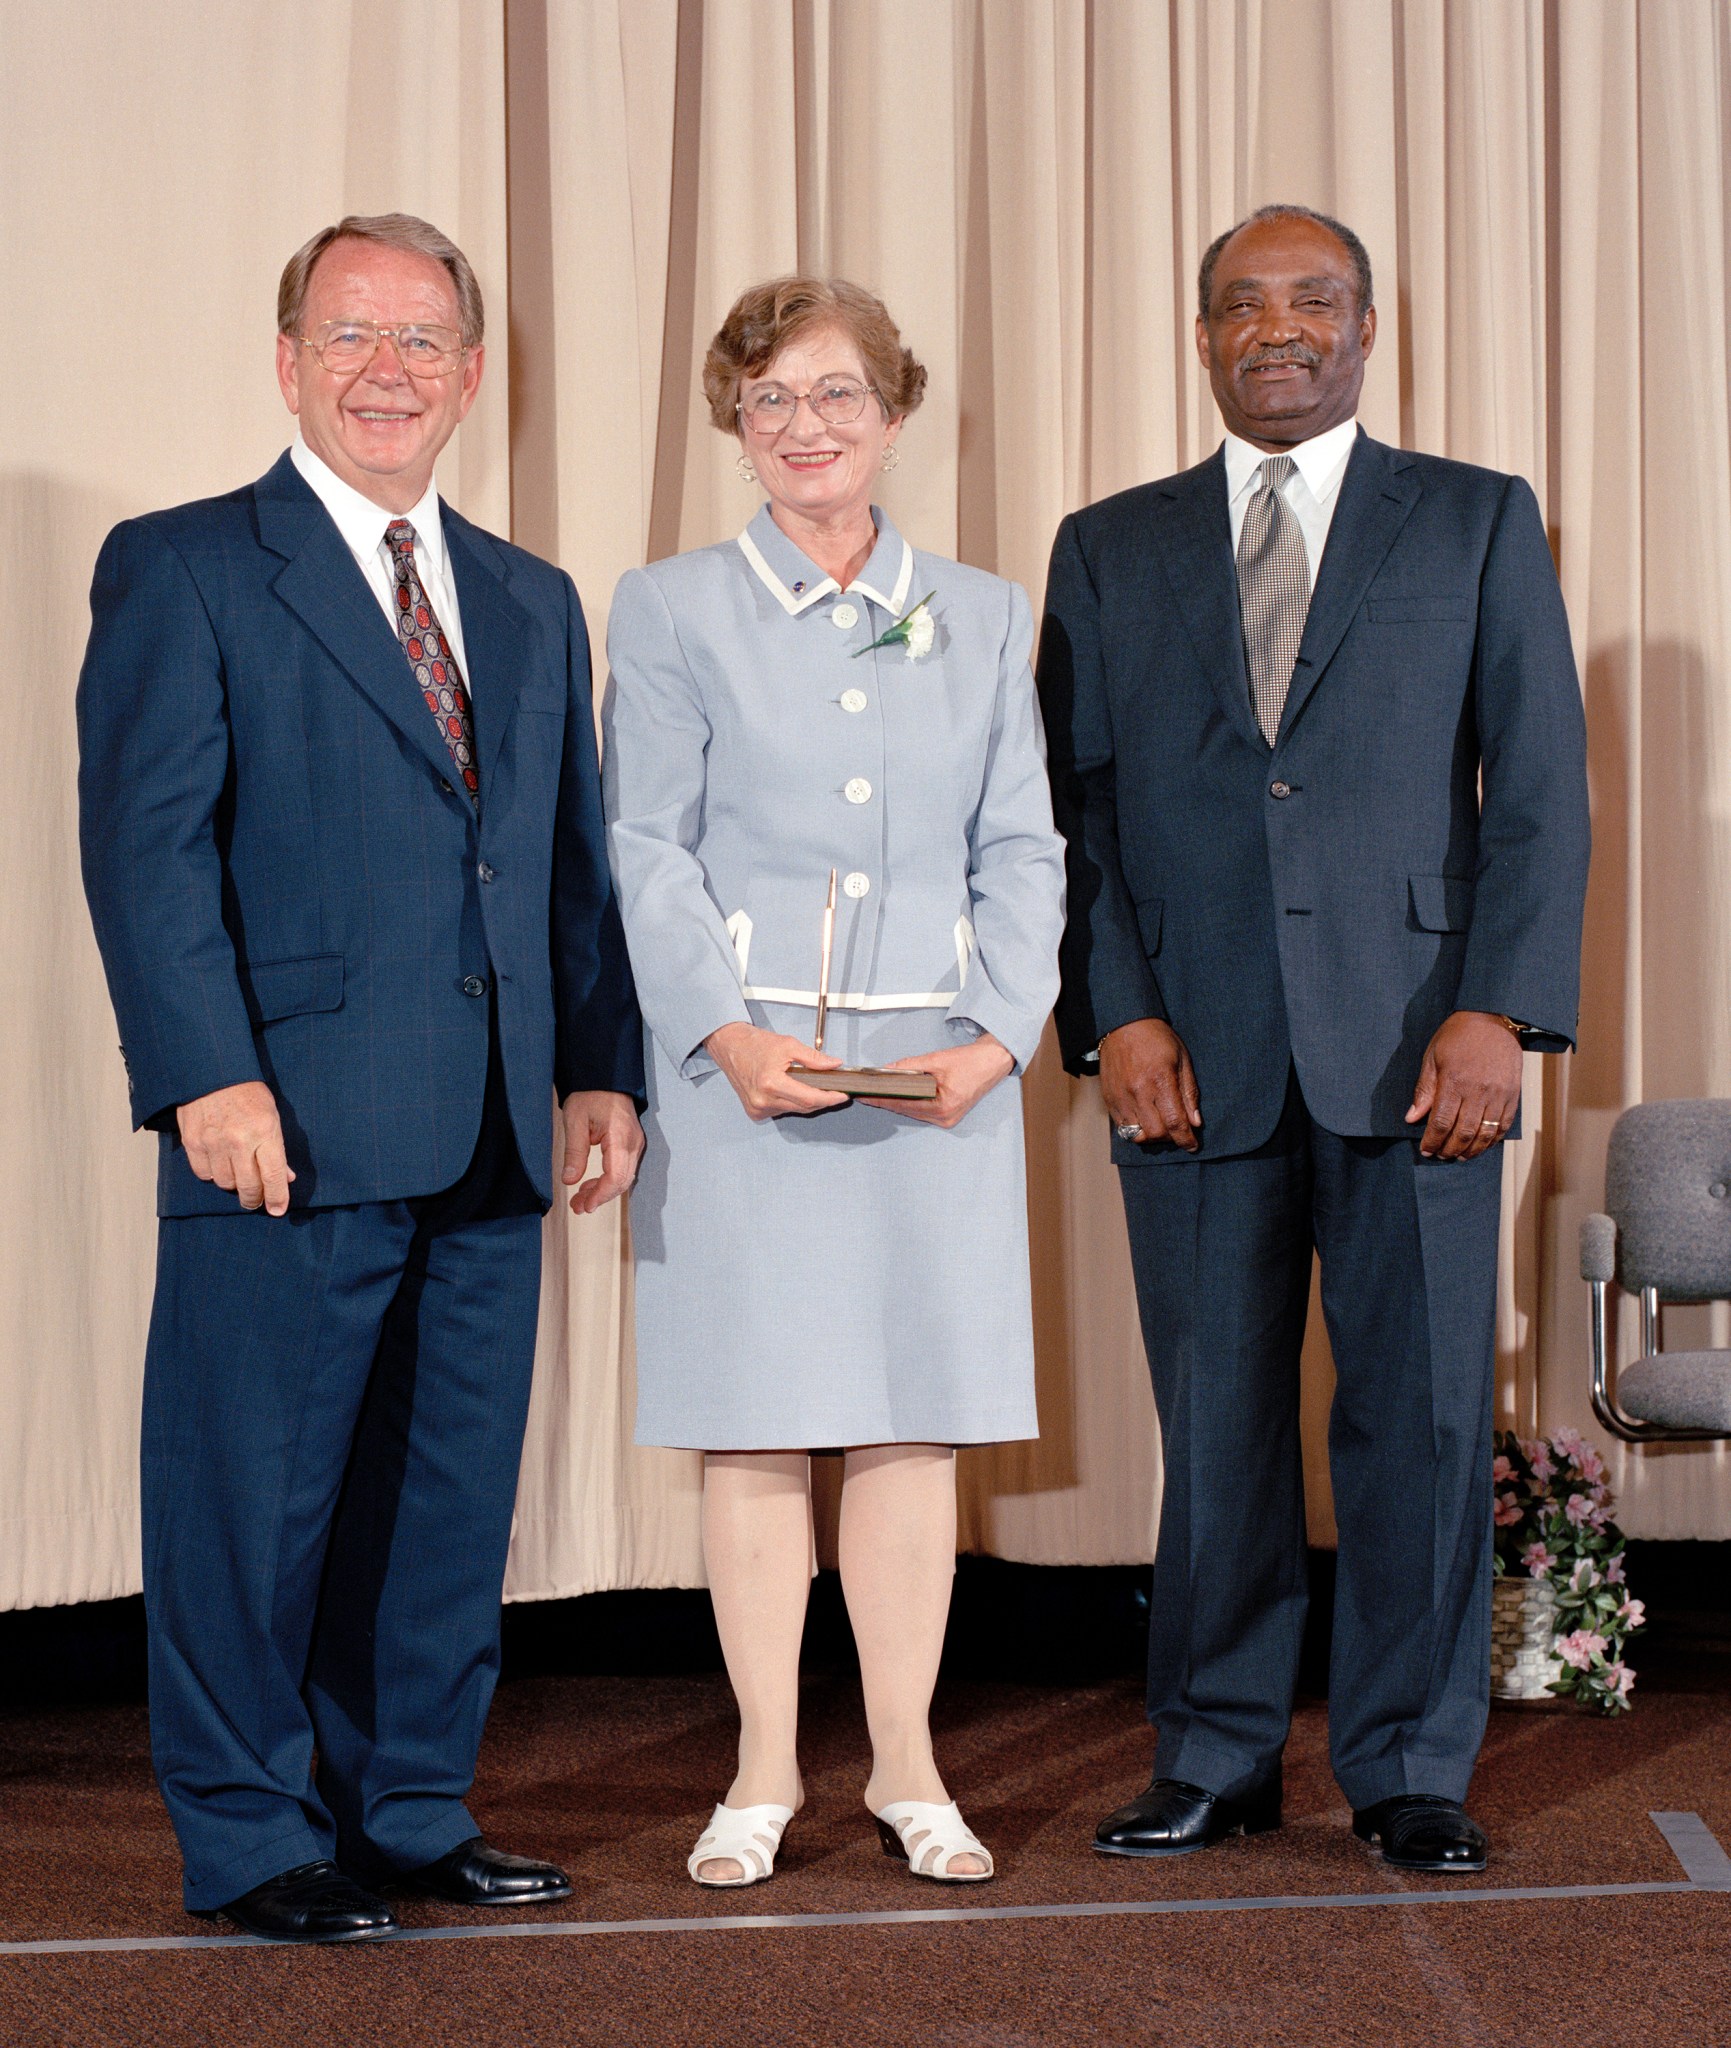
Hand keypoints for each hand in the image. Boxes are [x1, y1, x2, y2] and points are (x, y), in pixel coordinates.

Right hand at [176, 1081, 294, 1214]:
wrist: (212, 1071)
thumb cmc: (247, 1092)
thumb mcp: (272, 1115)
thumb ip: (278, 1148)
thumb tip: (286, 1177)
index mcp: (264, 1132)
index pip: (273, 1176)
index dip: (277, 1198)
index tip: (278, 1210)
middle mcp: (239, 1141)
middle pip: (248, 1187)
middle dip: (254, 1199)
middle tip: (256, 1200)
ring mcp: (213, 1143)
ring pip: (225, 1184)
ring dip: (234, 1184)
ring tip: (238, 1175)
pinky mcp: (193, 1143)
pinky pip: (204, 1174)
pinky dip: (213, 1174)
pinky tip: (219, 1164)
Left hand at [561, 1090, 645, 1212]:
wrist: (604, 1078)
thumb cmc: (590, 1094)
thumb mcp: (575, 1121)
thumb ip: (574, 1152)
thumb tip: (569, 1180)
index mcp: (620, 1136)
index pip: (616, 1175)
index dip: (601, 1194)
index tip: (585, 1205)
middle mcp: (633, 1143)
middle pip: (622, 1181)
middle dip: (600, 1197)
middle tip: (577, 1206)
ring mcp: (635, 1143)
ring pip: (623, 1177)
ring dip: (603, 1191)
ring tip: (580, 1199)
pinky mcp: (631, 1144)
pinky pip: (623, 1168)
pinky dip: (608, 1180)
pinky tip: (590, 1185)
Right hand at [706, 1022, 847, 1120]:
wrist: (729, 1046)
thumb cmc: (754, 1044)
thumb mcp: (788, 1044)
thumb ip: (813, 1058)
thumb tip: (833, 1065)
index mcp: (771, 1083)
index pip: (809, 1098)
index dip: (829, 1098)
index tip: (842, 1095)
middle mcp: (763, 1100)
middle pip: (804, 1107)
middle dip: (821, 1099)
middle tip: (831, 1089)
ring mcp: (757, 1108)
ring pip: (793, 1110)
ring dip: (805, 1100)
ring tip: (806, 1084)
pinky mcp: (754, 1112)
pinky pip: (781, 1111)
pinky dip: (790, 1102)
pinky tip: (788, 1089)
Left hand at [864, 1034, 1014, 1127]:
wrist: (992, 1061)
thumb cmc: (972, 1062)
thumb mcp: (936, 1060)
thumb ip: (909, 1066)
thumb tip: (887, 1070)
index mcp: (944, 1106)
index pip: (904, 1104)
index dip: (883, 1099)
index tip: (867, 1095)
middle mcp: (946, 1117)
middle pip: (907, 1110)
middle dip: (887, 1100)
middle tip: (868, 1092)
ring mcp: (947, 1118)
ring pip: (914, 1112)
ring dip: (898, 1102)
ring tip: (879, 1093)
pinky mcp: (948, 1115)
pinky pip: (922, 1110)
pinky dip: (910, 1102)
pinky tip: (899, 1095)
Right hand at [1099, 1018, 1201, 1150]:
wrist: (1123, 1024)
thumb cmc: (1157, 1039)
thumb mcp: (1182, 1059)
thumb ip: (1189, 1092)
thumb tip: (1195, 1122)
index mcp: (1160, 1079)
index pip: (1175, 1121)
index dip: (1186, 1139)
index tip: (1192, 1146)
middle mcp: (1138, 1091)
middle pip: (1156, 1132)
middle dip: (1170, 1137)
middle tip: (1176, 1130)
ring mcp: (1121, 1096)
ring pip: (1137, 1134)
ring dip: (1152, 1135)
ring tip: (1160, 1124)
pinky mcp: (1109, 1098)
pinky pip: (1122, 1127)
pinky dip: (1136, 1129)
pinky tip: (1144, 1117)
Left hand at [1405, 1011, 1522, 1159]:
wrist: (1494, 1017)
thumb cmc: (1458, 1035)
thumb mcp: (1432, 1057)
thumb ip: (1424, 1090)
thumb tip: (1412, 1118)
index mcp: (1454, 1082)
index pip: (1441, 1123)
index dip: (1432, 1141)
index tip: (1426, 1150)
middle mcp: (1478, 1091)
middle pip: (1463, 1133)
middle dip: (1449, 1149)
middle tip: (1441, 1155)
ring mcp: (1498, 1094)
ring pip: (1484, 1134)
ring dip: (1471, 1150)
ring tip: (1460, 1156)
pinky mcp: (1513, 1094)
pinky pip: (1503, 1125)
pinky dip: (1492, 1140)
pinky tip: (1482, 1145)